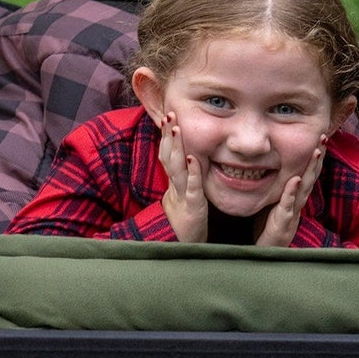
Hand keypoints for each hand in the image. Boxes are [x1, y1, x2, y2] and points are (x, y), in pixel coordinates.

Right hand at [157, 110, 207, 241]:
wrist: (183, 243)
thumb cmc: (186, 217)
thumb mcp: (183, 192)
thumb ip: (183, 175)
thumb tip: (184, 155)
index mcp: (174, 180)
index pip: (167, 153)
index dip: (165, 136)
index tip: (167, 116)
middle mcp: (176, 184)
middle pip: (168, 156)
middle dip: (168, 135)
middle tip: (170, 114)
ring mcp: (183, 194)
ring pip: (176, 168)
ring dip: (176, 148)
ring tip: (176, 129)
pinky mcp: (193, 206)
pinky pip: (192, 187)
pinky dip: (192, 173)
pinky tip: (193, 159)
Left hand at [255, 139, 325, 247]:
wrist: (271, 250)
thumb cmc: (274, 225)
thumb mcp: (279, 201)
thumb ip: (284, 186)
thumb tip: (284, 168)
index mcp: (297, 195)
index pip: (309, 171)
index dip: (315, 155)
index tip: (321, 136)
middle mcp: (298, 200)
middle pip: (311, 175)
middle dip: (318, 156)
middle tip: (324, 137)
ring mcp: (293, 209)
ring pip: (304, 186)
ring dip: (311, 169)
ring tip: (316, 152)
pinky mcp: (283, 219)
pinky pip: (288, 203)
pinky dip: (291, 190)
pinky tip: (294, 179)